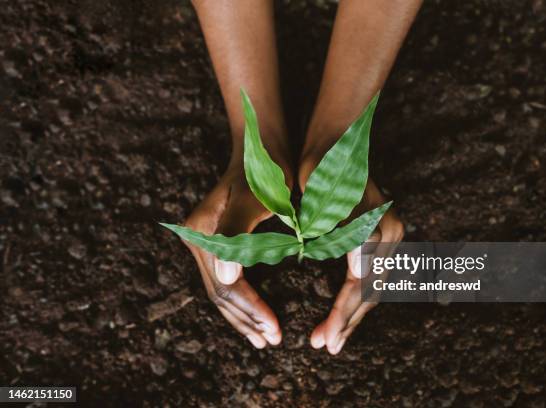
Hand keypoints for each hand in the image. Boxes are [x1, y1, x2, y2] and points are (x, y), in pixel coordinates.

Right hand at [183, 166, 283, 347]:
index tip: (275, 330)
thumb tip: (228, 277)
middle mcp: (197, 240)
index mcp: (203, 233)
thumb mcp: (256, 198)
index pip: (227, 285)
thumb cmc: (265, 170)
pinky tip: (255, 316)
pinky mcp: (216, 243)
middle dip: (247, 320)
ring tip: (264, 338)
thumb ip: (237, 234)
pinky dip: (242, 302)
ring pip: (221, 291)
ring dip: (243, 317)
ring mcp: (204, 242)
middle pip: (220, 293)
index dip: (251, 310)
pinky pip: (226, 281)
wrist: (260, 147)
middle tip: (272, 340)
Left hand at [299, 156, 404, 353]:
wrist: (333, 141)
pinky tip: (341, 311)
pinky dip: (355, 297)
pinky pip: (369, 275)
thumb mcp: (328, 201)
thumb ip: (350, 235)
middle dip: (347, 321)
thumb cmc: (323, 169)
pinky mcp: (379, 236)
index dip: (341, 314)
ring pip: (372, 287)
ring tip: (331, 337)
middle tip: (325, 346)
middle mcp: (390, 236)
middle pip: (370, 291)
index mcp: (379, 231)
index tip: (322, 339)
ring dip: (352, 314)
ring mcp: (388, 236)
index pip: (360, 285)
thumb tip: (363, 274)